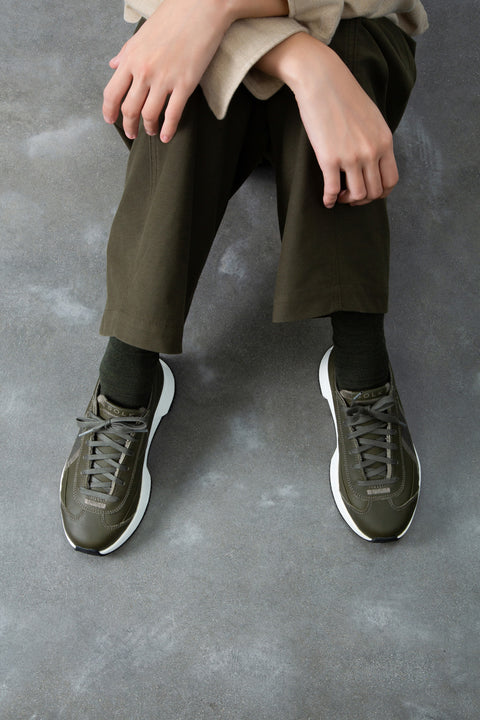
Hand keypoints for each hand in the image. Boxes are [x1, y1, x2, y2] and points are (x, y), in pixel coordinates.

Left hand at [102, 0, 231, 141]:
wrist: (202, 8)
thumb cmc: (174, 16)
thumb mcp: (142, 33)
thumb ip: (126, 52)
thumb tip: (113, 64)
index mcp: (131, 58)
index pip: (112, 92)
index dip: (109, 110)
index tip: (110, 120)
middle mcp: (144, 71)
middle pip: (129, 109)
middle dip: (128, 125)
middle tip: (131, 133)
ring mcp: (164, 79)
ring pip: (149, 115)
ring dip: (148, 128)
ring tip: (150, 132)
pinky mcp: (185, 85)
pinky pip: (172, 115)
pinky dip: (168, 130)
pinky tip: (166, 136)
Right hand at [257, 33, 398, 207]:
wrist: (322, 80)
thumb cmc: (344, 95)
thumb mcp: (372, 117)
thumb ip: (376, 139)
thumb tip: (374, 159)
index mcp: (384, 141)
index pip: (391, 180)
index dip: (380, 192)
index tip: (368, 190)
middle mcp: (371, 152)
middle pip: (375, 192)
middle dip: (363, 199)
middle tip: (351, 195)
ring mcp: (351, 157)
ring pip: (357, 195)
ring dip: (348, 201)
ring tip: (339, 195)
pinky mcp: (329, 159)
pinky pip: (332, 190)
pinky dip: (329, 200)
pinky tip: (326, 200)